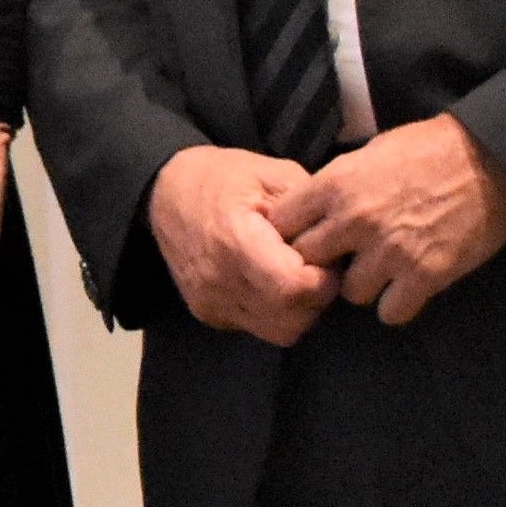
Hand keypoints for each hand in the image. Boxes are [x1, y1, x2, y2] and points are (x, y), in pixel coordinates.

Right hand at [148, 145, 339, 345]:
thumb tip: (340, 243)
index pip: (295, 289)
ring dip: (300, 310)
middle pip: (292, 319)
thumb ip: (309, 210)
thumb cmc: (223, 177)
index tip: (326, 257)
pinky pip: (259, 327)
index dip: (324, 279)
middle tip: (317, 267)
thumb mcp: (272, 174)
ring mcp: (210, 303)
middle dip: (317, 298)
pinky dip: (276, 312)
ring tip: (296, 275)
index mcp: (234, 242)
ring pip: (280, 332)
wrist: (165, 192)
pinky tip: (271, 282)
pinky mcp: (208, 313)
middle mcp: (218, 282)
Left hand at [265, 113, 505, 324]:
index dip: (290, 234)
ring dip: (363, 286)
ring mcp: (389, 250)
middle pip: (307, 263)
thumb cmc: (427, 148)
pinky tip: (406, 288)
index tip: (305, 237)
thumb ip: (335, 184)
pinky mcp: (425, 275)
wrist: (489, 159)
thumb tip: (309, 208)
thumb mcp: (368, 153)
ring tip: (381, 272)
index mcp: (335, 184)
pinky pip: (390, 312)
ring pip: (349, 293)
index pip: (281, 224)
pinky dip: (396, 305)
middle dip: (321, 263)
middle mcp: (354, 220)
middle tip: (341, 261)